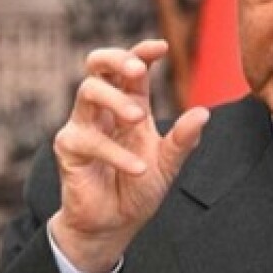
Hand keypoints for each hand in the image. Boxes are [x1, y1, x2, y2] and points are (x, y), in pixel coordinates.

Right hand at [49, 39, 208, 272]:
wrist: (114, 225)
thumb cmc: (137, 189)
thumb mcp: (168, 163)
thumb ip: (183, 139)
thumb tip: (202, 113)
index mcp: (129, 105)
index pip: (131, 68)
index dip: (142, 51)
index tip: (161, 47)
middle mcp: (103, 110)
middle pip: (97, 65)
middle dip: (116, 58)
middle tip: (138, 70)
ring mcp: (83, 126)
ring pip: (88, 91)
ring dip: (115, 100)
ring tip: (138, 118)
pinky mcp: (70, 149)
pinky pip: (89, 140)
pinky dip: (116, 153)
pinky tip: (138, 168)